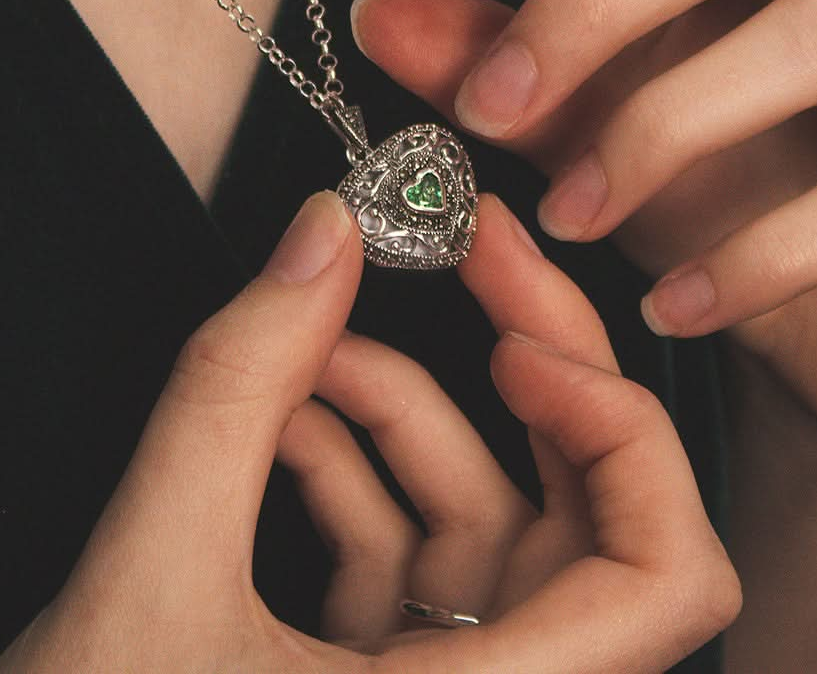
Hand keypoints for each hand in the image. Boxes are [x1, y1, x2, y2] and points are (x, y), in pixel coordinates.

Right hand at [0, 191, 737, 673]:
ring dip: (399, 410)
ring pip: (481, 519)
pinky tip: (280, 420)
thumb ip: (236, 385)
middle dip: (532, 362)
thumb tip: (322, 233)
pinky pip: (410, 548)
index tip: (517, 347)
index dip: (621, 440)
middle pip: (588, 516)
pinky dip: (356, 470)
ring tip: (299, 356)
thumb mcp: (149, 574)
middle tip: (472, 246)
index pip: (668, 582)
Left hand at [350, 0, 816, 452]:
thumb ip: (500, 58)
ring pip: (815, 35)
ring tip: (568, 217)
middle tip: (490, 104)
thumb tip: (386, 12)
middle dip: (592, 1)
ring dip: (658, 133)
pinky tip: (670, 307)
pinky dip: (756, 257)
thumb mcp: (596, 118)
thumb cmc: (729, 192)